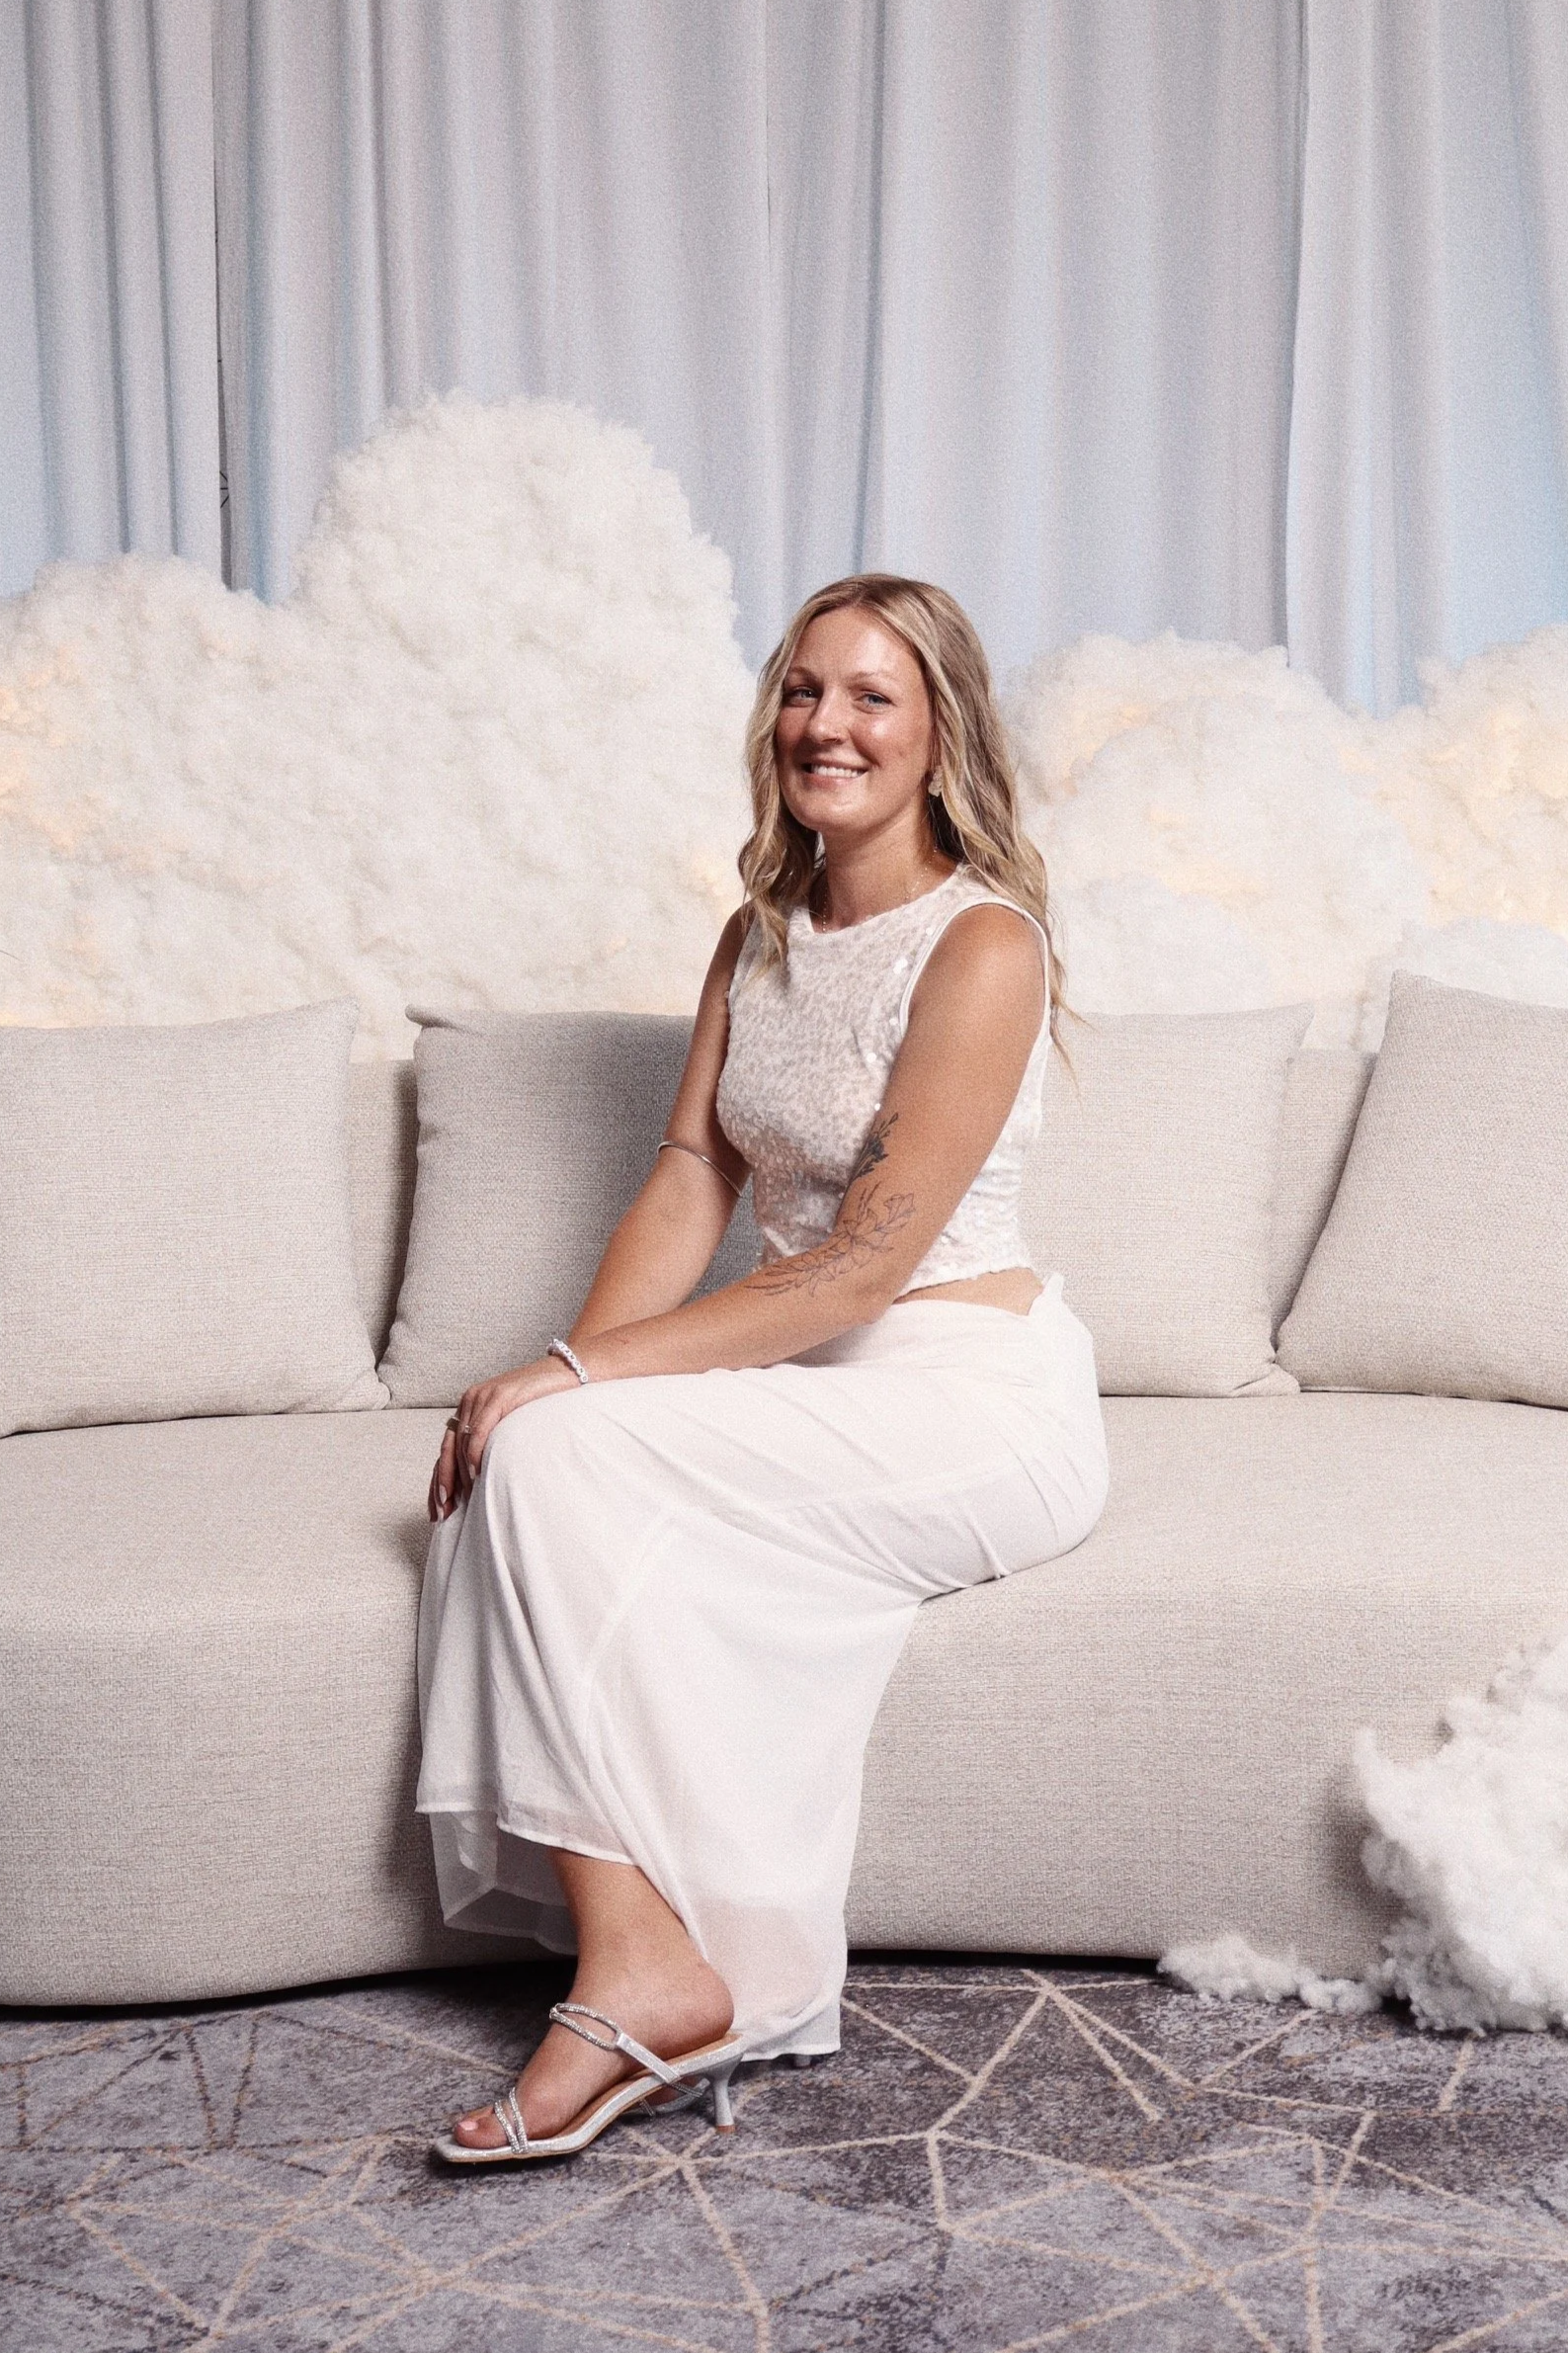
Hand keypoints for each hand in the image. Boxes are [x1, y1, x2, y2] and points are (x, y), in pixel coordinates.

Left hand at [427, 1355, 577, 1520]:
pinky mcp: (499, 1396)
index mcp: (468, 1408)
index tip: (438, 1508)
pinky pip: (480, 1430)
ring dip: (460, 1474)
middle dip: (445, 1483)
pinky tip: (475, 1472)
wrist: (563, 1372)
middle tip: (446, 1513)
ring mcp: (483, 1396)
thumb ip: (492, 1440)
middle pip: (448, 1449)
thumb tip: (480, 1478)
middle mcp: (470, 1400)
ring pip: (462, 1443)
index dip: (439, 1480)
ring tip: (463, 1500)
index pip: (446, 1449)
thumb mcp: (509, 1422)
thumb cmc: (540, 1401)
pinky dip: (474, 1453)